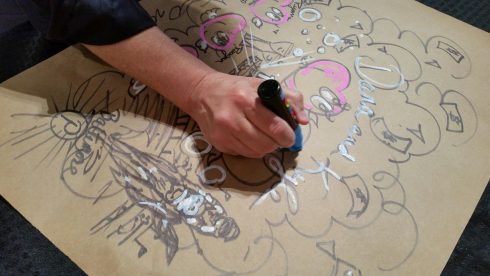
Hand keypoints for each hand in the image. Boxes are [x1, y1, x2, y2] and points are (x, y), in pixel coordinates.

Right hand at [187, 72, 308, 157]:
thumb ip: (289, 99)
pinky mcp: (218, 143)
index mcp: (247, 100)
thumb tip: (302, 121)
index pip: (275, 126)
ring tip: (262, 135)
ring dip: (264, 147)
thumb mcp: (263, 85)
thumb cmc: (237, 88)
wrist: (202, 92)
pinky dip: (251, 149)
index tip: (290, 135)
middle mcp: (233, 118)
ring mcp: (223, 133)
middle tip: (277, 136)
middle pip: (266, 144)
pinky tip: (248, 137)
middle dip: (277, 143)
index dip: (288, 135)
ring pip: (256, 153)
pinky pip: (244, 154)